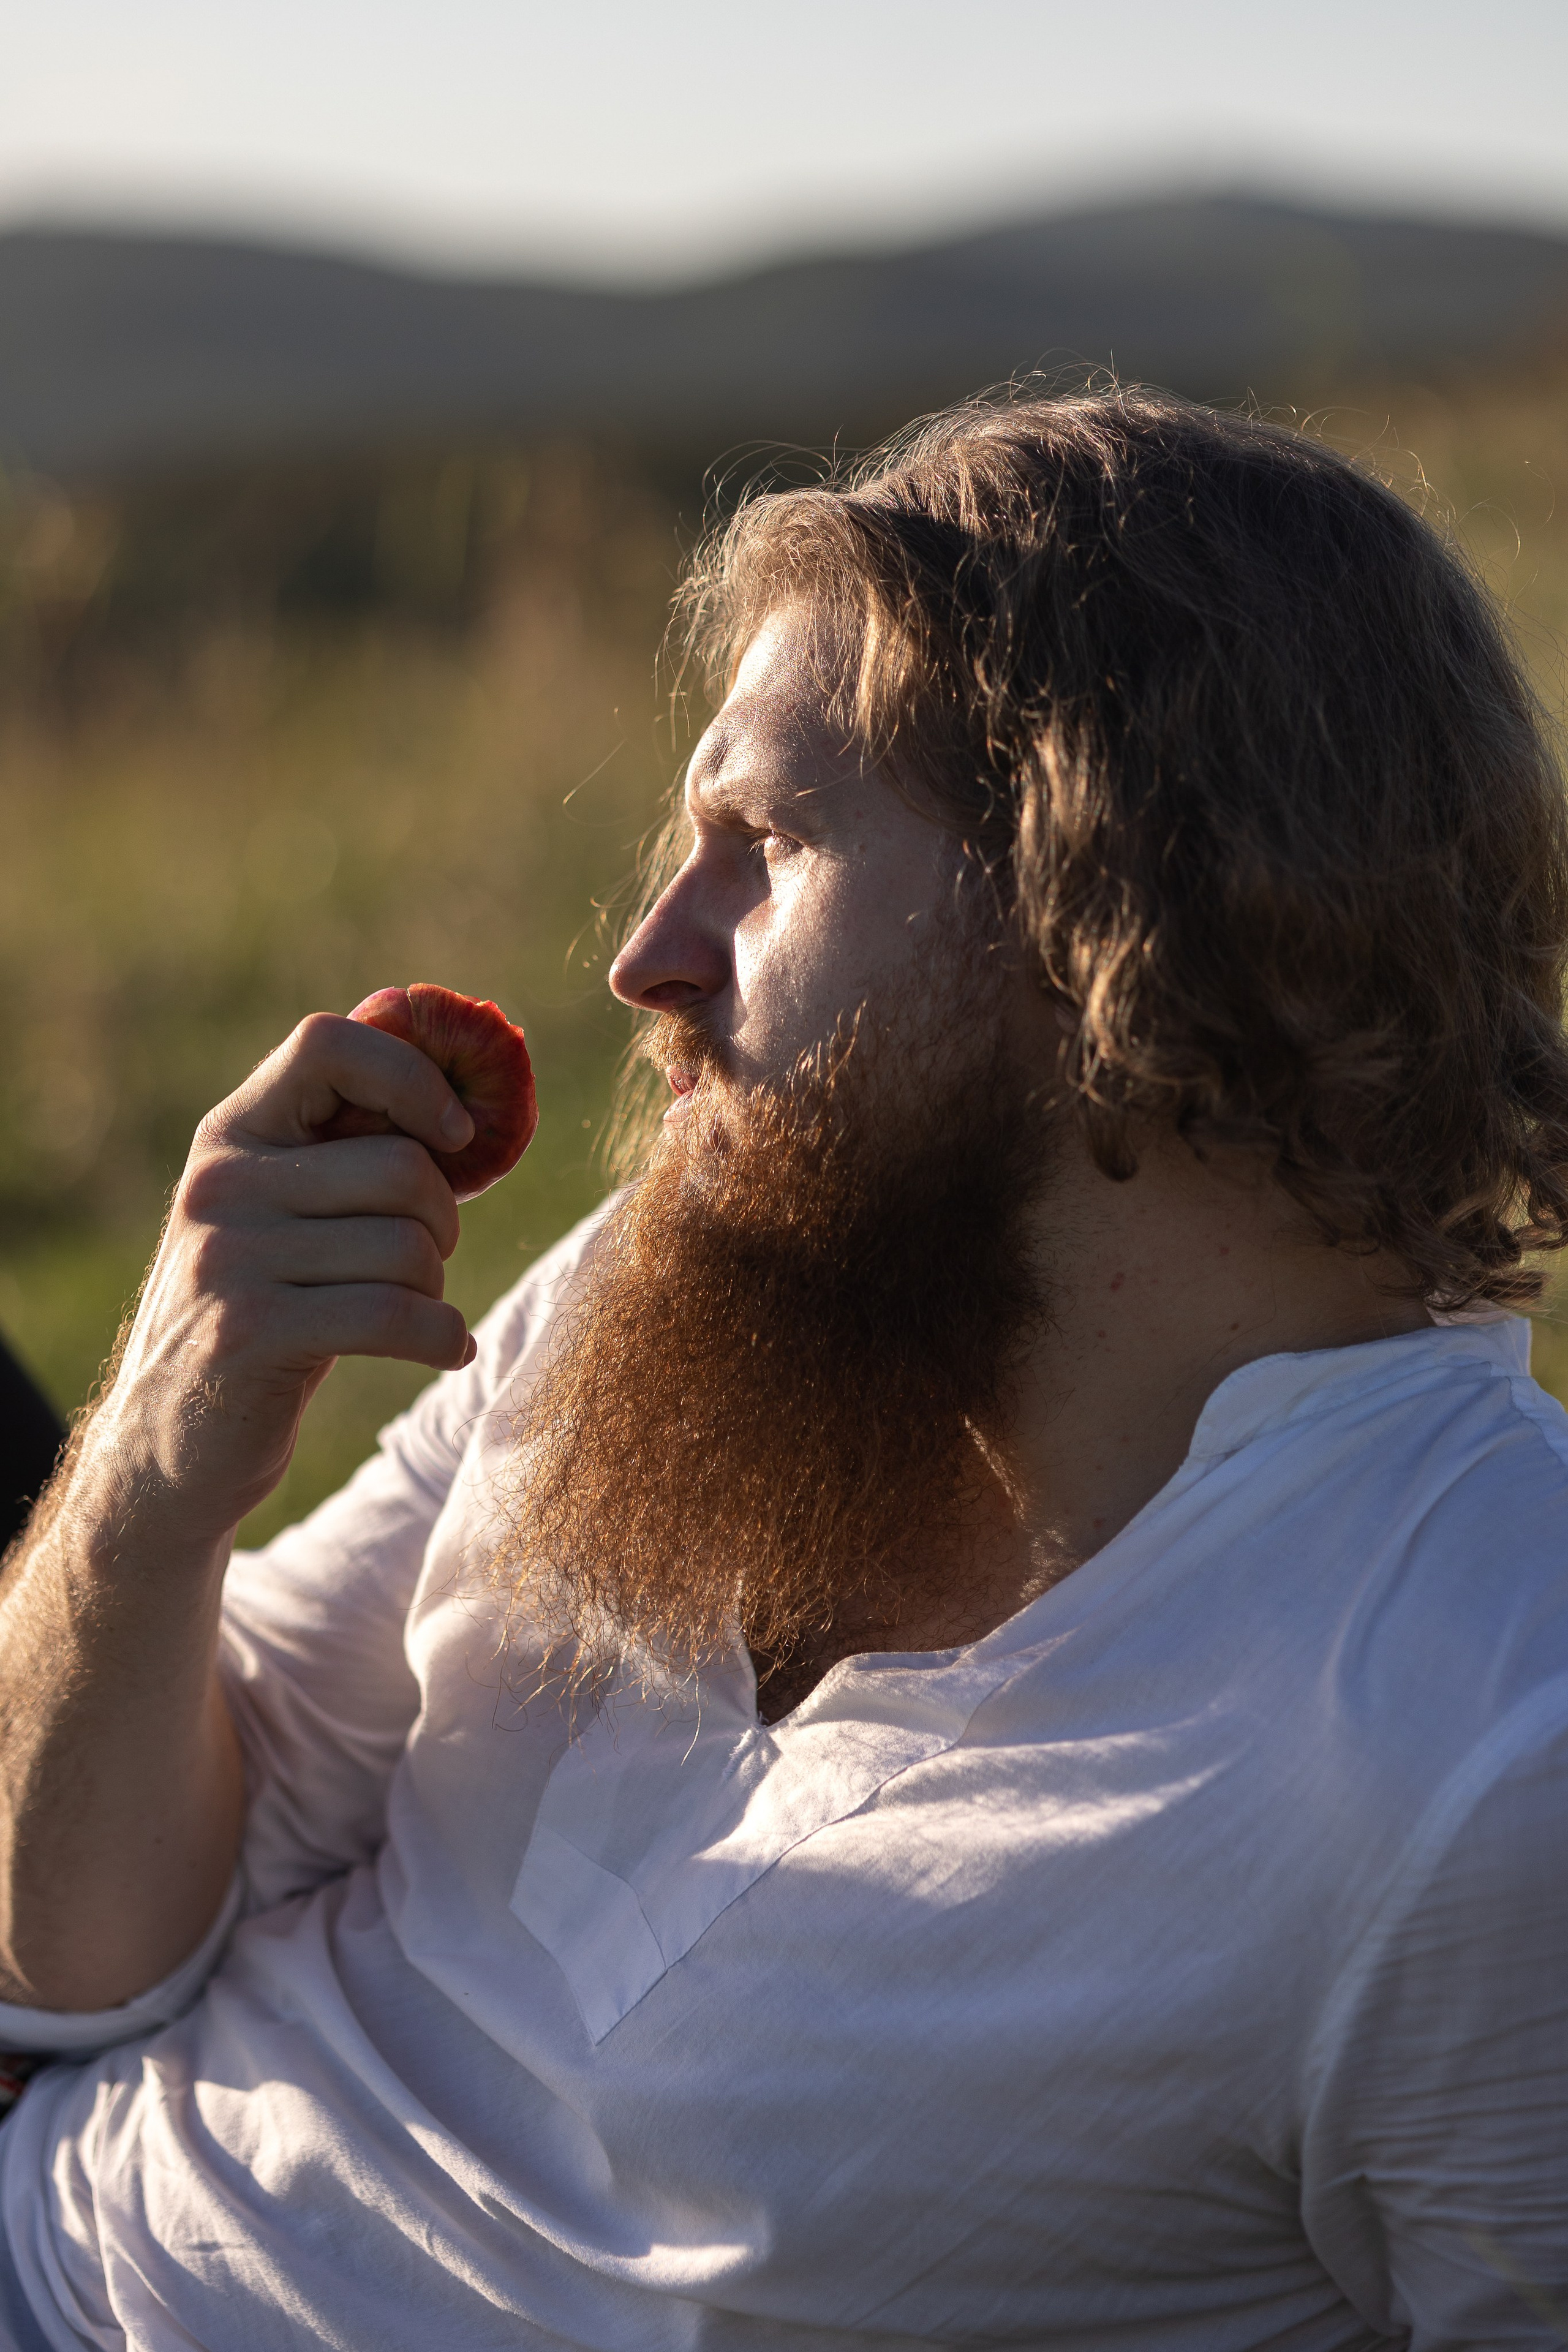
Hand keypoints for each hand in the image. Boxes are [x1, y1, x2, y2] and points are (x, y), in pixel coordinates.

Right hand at [87, 1012, 479, 1546]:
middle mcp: (222, 1184)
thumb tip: (418, 1027)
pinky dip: (442, 1337)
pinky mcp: (250, 1333)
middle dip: (441, 1222)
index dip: (410, 1076)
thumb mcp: (285, 1213)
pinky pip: (396, 1314)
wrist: (171, 1444)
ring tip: (411, 1312)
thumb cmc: (264, 1313)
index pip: (327, 1043)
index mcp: (233, 1134)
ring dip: (435, 1289)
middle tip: (424, 1261)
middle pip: (402, 1167)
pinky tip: (445, 1348)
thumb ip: (341, 1138)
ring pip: (408, 1246)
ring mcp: (229, 1258)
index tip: (454, 1134)